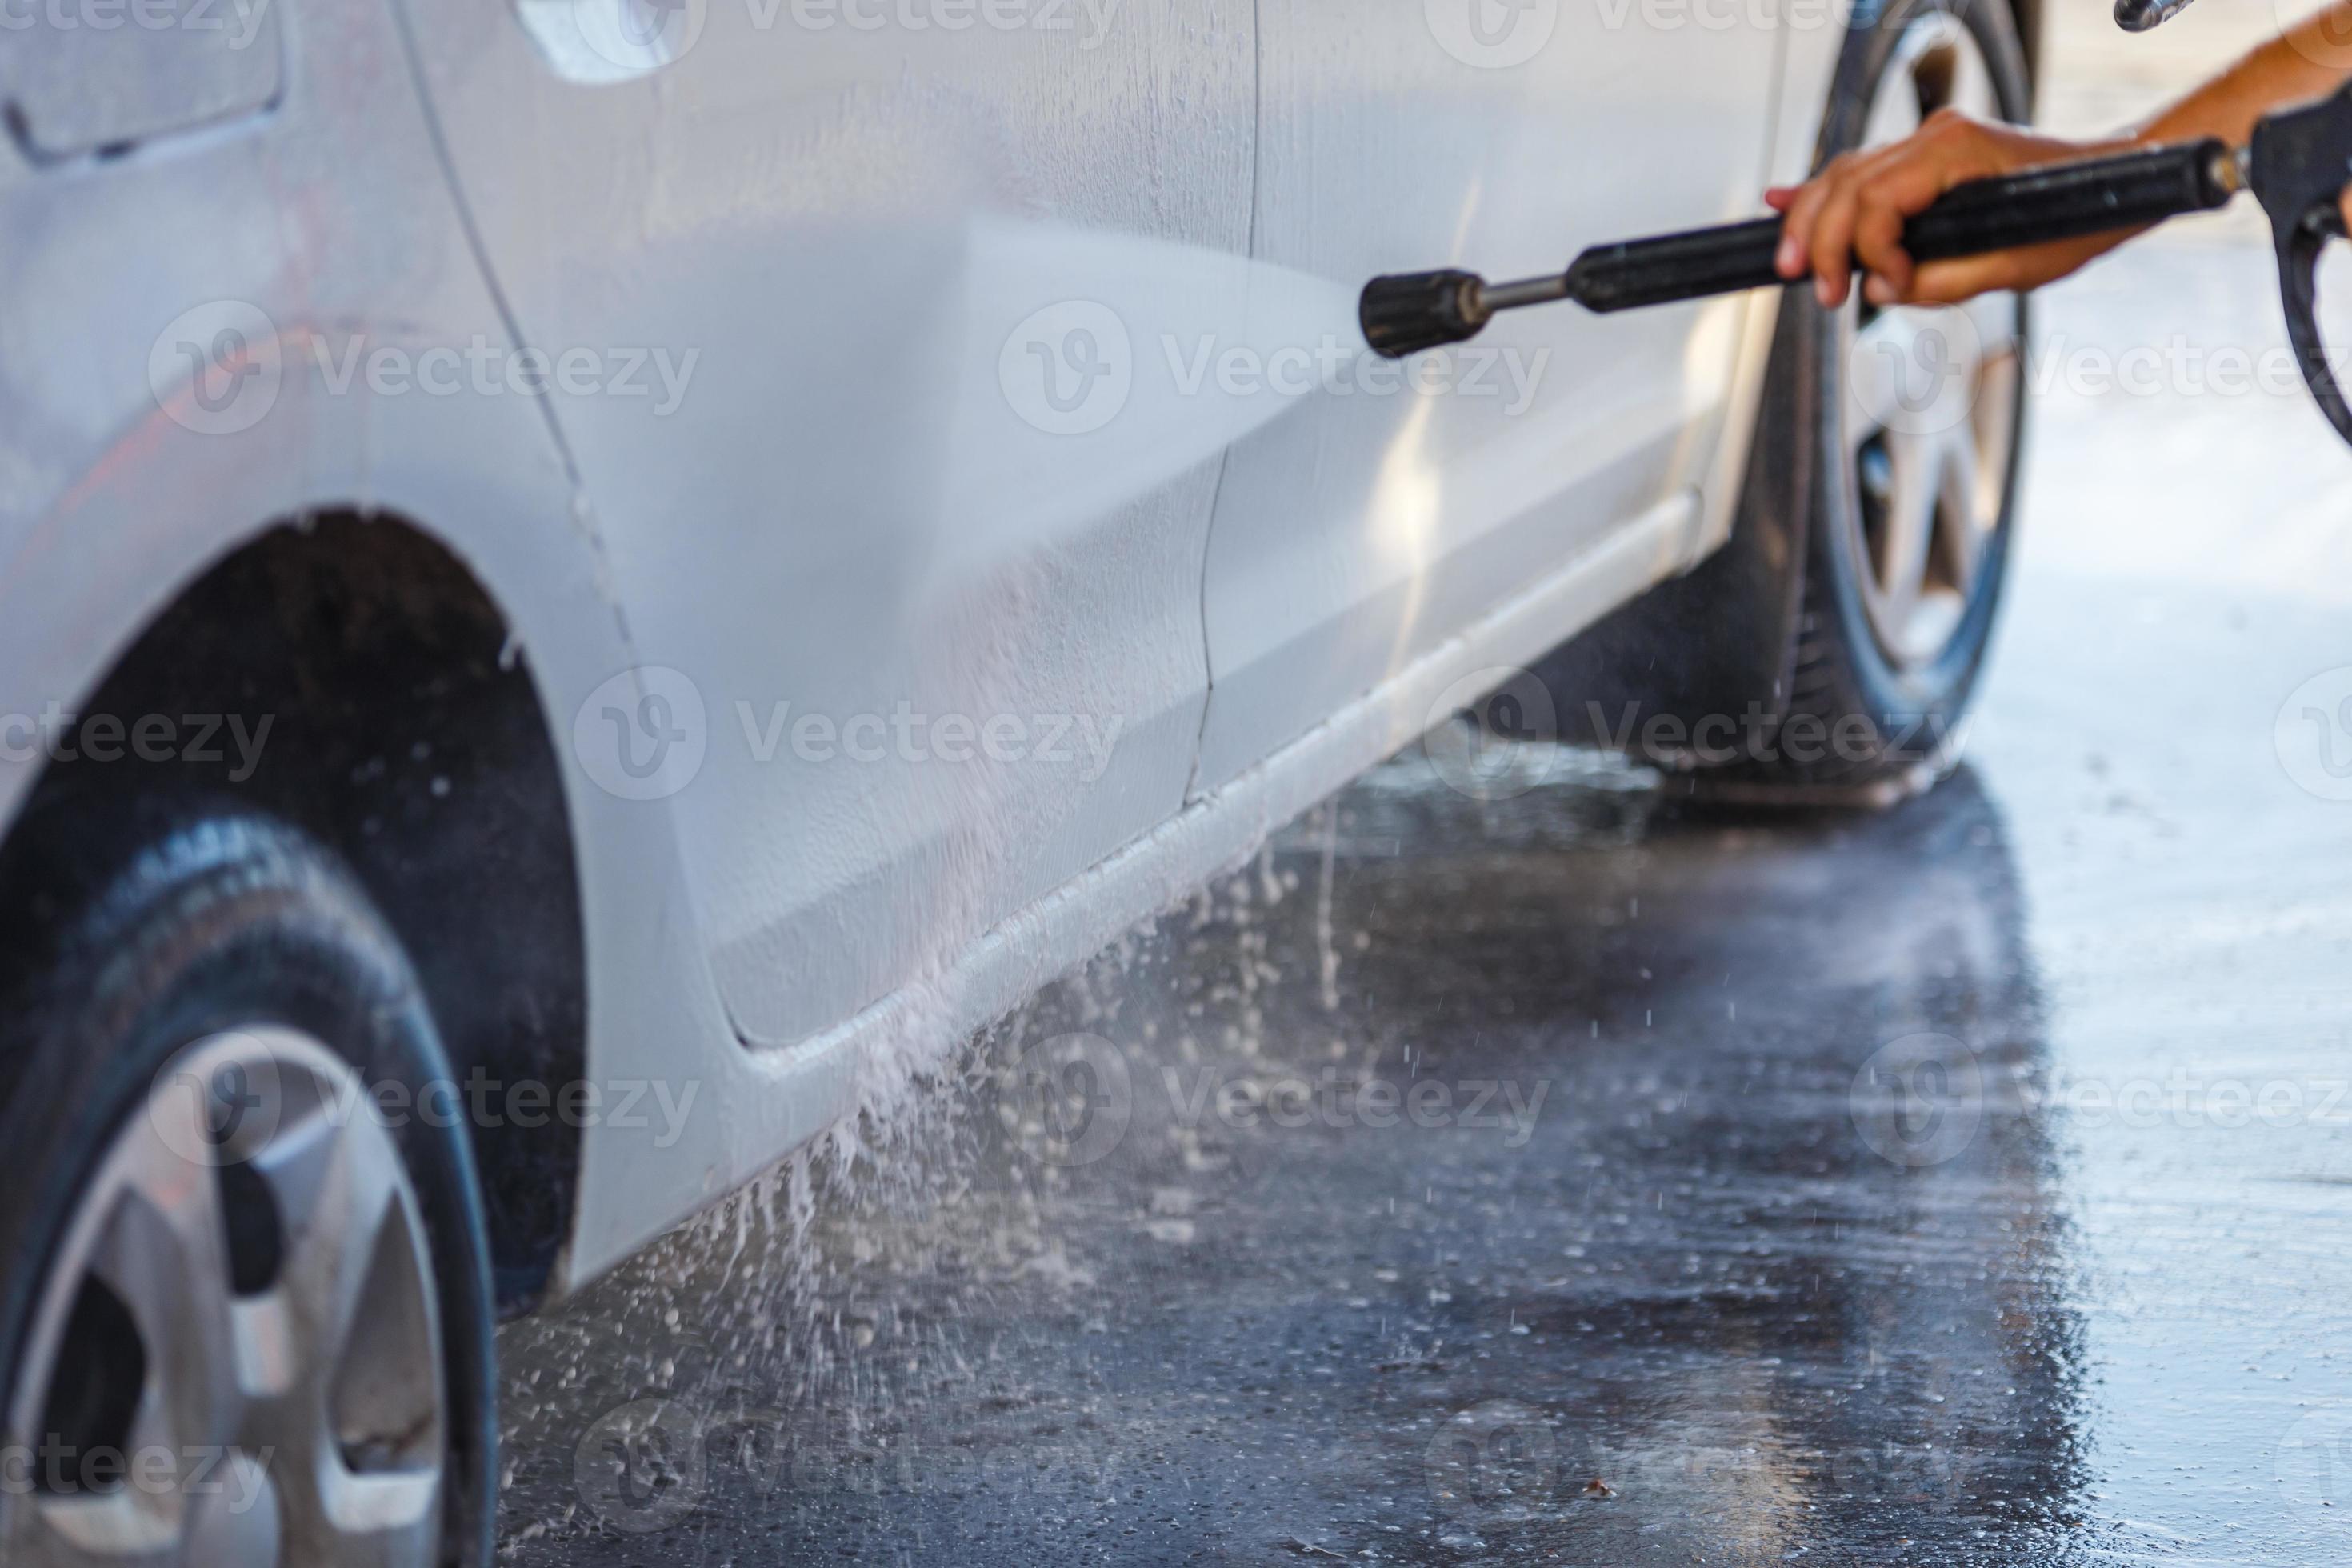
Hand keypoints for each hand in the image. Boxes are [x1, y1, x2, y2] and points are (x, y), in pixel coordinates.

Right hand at [1768, 108, 2136, 306]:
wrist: (2110, 181)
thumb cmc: (2072, 217)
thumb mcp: (2012, 267)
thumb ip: (1940, 281)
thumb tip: (1881, 289)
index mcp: (1956, 151)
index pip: (1877, 202)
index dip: (1867, 252)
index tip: (1880, 289)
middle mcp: (1934, 135)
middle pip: (1846, 185)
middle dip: (1821, 239)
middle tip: (1815, 288)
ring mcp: (1927, 141)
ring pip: (1843, 175)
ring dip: (1812, 220)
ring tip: (1793, 264)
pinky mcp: (1924, 157)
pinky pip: (1860, 172)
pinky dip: (1824, 195)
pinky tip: (1784, 202)